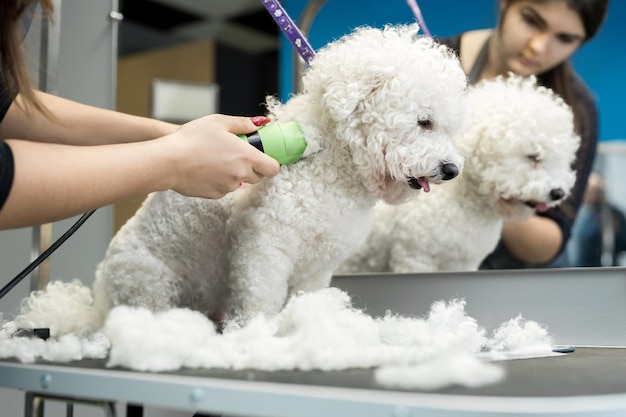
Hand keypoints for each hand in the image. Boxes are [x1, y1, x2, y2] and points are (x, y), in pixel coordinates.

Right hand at [162, 114, 279, 198]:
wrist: (168, 161)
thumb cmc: (191, 139)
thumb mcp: (219, 122)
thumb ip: (243, 124)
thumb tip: (261, 123)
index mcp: (246, 156)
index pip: (273, 168)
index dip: (270, 163)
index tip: (264, 156)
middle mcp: (240, 174)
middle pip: (258, 177)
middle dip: (252, 167)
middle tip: (236, 154)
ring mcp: (228, 187)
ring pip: (240, 182)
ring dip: (235, 174)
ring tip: (216, 159)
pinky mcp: (215, 195)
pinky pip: (225, 188)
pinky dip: (220, 180)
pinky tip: (207, 169)